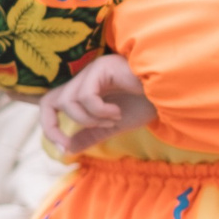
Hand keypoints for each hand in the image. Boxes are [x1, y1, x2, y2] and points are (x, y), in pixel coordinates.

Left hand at [38, 52, 152, 154]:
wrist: (169, 93)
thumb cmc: (147, 103)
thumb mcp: (113, 125)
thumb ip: (91, 135)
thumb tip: (68, 151)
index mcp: (85, 89)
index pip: (51, 104)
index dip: (50, 127)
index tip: (64, 148)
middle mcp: (85, 77)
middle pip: (49, 101)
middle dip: (53, 126)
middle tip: (69, 143)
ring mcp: (92, 70)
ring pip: (70, 102)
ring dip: (90, 119)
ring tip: (113, 119)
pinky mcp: (102, 67)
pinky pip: (87, 96)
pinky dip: (100, 111)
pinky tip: (118, 112)